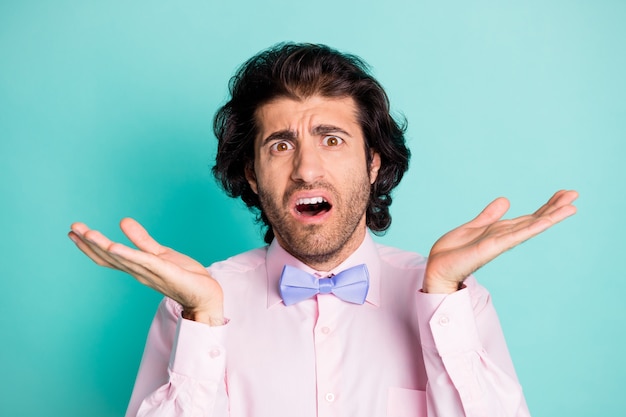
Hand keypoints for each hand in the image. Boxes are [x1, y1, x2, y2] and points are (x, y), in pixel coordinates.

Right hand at [68, 218, 223, 324]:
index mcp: (137, 267)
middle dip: (90, 243)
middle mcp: (139, 272)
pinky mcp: (165, 271)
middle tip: (72, 227)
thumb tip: (122, 221)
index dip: (90, 245)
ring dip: (103, 246)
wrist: (205, 294)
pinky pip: (143, 262)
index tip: (73, 232)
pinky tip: (115, 247)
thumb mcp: (159, 253)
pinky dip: (128, 254)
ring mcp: (150, 273)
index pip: (109, 256)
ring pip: (122, 258)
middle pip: (109, 257)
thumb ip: (140, 239)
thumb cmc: (183, 276)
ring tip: (87, 233)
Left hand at [423, 190, 577, 293]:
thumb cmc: (454, 252)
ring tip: (572, 206)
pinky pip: (515, 235)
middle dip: (555, 208)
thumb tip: (506, 200)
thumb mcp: (473, 226)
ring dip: (551, 216)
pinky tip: (546, 221)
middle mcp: (505, 237)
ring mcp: (501, 242)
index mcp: (501, 231)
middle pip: (535, 220)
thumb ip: (489, 216)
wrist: (438, 268)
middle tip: (575, 194)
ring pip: (531, 226)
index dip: (546, 206)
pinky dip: (531, 228)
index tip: (564, 193)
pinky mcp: (492, 247)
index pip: (529, 217)